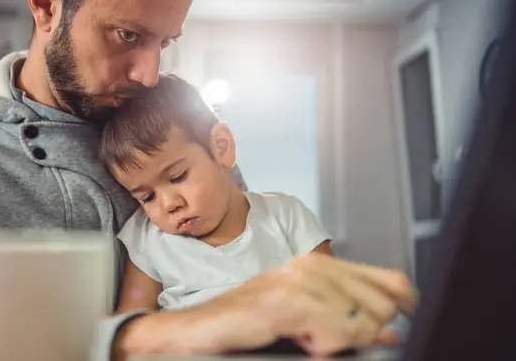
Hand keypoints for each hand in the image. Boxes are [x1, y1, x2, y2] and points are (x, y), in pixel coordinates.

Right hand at [183, 253, 415, 355]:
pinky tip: (302, 340)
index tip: (398, 326)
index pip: (391, 280)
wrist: (203, 329)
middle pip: (384, 304)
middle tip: (324, 337)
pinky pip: (338, 332)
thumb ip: (349, 320)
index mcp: (320, 264)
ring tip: (306, 336)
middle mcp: (314, 265)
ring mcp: (301, 280)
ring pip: (363, 322)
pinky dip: (325, 345)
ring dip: (338, 341)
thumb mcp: (308, 319)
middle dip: (364, 331)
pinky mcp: (290, 300)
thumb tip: (389, 331)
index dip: (406, 306)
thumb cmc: (247, 322)